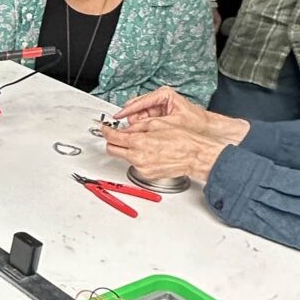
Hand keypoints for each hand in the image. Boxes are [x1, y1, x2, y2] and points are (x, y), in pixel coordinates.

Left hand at [103, 120, 228, 188]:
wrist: (194, 156)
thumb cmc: (182, 140)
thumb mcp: (157, 125)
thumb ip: (136, 127)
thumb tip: (124, 128)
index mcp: (139, 142)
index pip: (112, 137)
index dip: (106, 131)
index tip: (105, 128)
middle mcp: (137, 157)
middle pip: (112, 150)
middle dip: (112, 142)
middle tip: (116, 135)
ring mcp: (141, 168)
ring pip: (124, 157)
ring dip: (127, 150)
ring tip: (141, 143)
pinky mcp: (147, 175)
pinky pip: (135, 165)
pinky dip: (137, 158)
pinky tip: (149, 152)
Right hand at [117, 85, 197, 126]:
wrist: (208, 129)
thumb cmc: (196, 122)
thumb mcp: (173, 122)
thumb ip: (152, 123)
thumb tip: (136, 126)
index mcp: (164, 95)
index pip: (140, 101)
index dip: (127, 110)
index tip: (118, 115)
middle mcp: (160, 99)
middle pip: (138, 108)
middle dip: (132, 119)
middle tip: (127, 129)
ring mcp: (159, 107)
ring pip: (140, 115)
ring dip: (136, 124)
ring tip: (135, 133)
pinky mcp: (159, 115)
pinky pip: (145, 120)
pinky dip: (142, 127)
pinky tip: (142, 133)